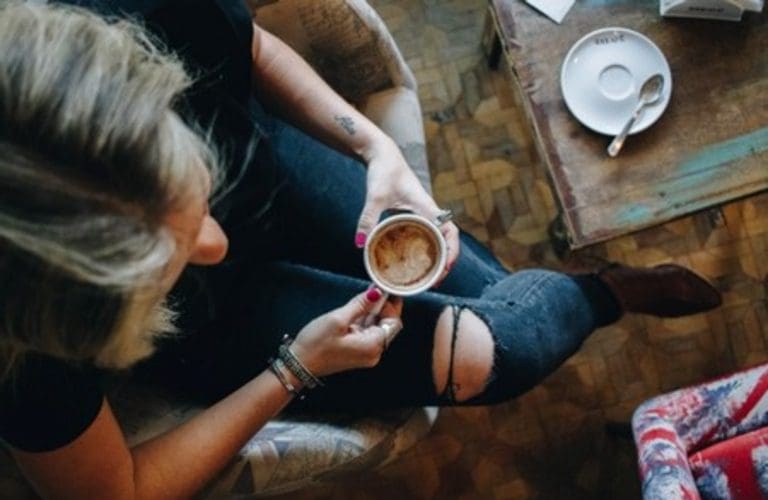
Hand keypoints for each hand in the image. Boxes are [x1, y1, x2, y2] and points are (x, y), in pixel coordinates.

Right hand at [289, 288, 402, 377]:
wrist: (299, 365)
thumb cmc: (316, 345)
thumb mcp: (338, 319)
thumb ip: (360, 305)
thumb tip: (376, 293)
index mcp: (373, 346)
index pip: (394, 322)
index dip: (390, 304)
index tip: (382, 289)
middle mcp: (373, 353)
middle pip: (387, 325)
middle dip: (382, 306)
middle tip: (375, 288)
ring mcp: (365, 354)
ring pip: (377, 328)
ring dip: (373, 312)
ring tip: (366, 295)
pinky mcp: (357, 352)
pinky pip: (367, 333)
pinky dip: (365, 320)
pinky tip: (359, 308)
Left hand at [355, 137, 459, 279]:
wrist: (383, 154)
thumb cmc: (383, 171)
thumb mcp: (375, 197)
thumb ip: (368, 220)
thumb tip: (360, 245)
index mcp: (427, 208)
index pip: (450, 232)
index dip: (452, 252)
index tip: (444, 269)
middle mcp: (430, 211)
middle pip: (449, 240)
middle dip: (446, 262)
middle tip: (433, 282)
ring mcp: (425, 213)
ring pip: (440, 238)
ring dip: (439, 256)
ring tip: (427, 276)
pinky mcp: (416, 213)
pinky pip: (428, 233)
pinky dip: (427, 248)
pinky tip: (414, 260)